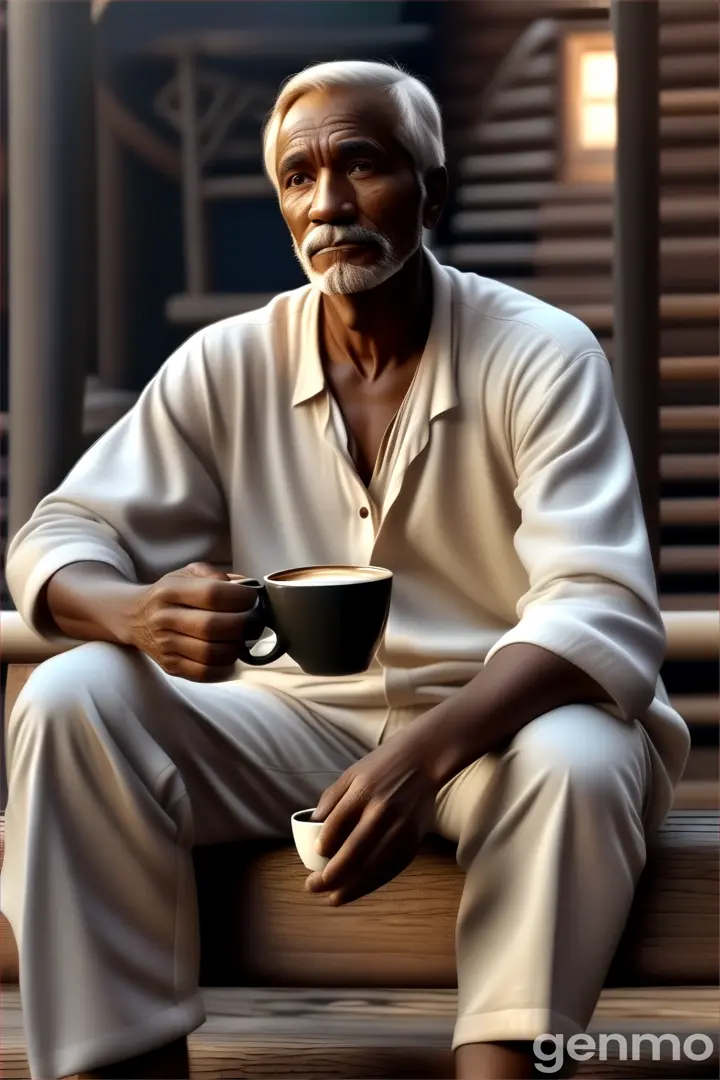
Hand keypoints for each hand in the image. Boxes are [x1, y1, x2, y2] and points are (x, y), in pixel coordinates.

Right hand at [128, 562, 261, 680]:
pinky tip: (228, 653)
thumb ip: (216, 575)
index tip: (252, 598)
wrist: (135, 617)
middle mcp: (165, 618)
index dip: (241, 597)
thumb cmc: (170, 594)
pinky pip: (204, 673)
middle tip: (254, 621)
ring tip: (243, 638)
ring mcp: (166, 645)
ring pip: (211, 653)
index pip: (213, 594)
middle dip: (244, 625)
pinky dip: (224, 666)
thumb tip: (245, 587)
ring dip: (237, 647)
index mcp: (171, 590)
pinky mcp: (170, 666)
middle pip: (214, 626)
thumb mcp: (187, 573)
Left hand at [306, 732, 439, 905]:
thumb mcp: (351, 774)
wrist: (424, 760)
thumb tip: (312, 829)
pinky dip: (374, 882)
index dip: (323, 847)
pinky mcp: (414, 839)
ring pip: (373, 867)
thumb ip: (331, 800)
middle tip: (312, 886)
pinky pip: (392, 868)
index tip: (316, 857)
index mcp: (362, 792)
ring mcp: (400, 828)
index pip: (336, 826)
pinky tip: (359, 890)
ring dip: (351, 888)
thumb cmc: (381, 767)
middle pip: (352, 853)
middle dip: (330, 876)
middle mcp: (381, 811)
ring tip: (333, 898)